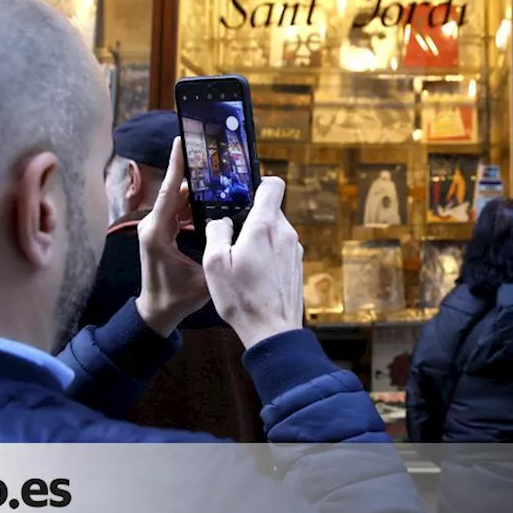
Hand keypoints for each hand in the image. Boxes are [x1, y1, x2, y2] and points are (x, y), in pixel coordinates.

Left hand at [135, 138, 209, 335]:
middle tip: (212, 156)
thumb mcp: (204, 279)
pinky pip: (178, 211)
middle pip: (176, 190)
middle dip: (194, 173)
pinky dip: (193, 204)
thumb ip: (218, 254)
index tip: (180, 141)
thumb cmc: (176, 299)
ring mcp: (156, 228)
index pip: (169, 191)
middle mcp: (153, 225)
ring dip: (196, 190)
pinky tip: (212, 199)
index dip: (176, 165)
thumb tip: (238, 233)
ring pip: (178, 200)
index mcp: (158, 232)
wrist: (156, 313)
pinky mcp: (161, 232)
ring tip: (217, 176)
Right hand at [203, 177, 303, 349]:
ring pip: (274, 230)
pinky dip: (267, 253)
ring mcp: (295, 249)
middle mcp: (286, 233)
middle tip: (231, 234)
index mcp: (265, 226)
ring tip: (240, 259)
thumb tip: (221, 221)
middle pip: (270, 209)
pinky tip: (253, 273)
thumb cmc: (242, 299)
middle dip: (250, 217)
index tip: (242, 192)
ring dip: (258, 238)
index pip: (272, 185)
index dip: (257, 182)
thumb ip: (216, 233)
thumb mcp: (215, 264)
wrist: (272, 331)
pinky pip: (280, 248)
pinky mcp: (297, 265)